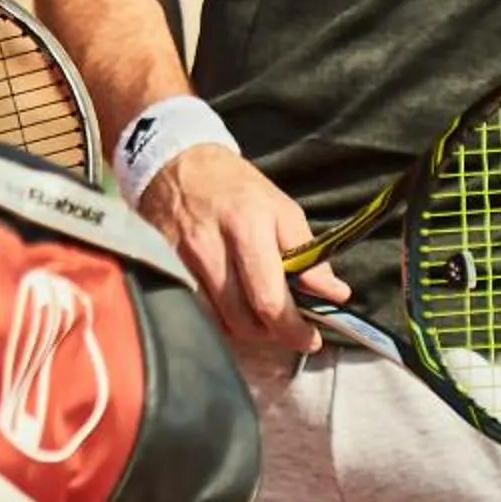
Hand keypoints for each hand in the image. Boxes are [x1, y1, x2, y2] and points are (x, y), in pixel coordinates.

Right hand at [136, 144, 345, 351]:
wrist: (175, 163)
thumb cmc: (235, 187)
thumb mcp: (281, 208)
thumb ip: (308, 254)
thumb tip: (333, 294)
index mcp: (247, 226)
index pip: (269, 298)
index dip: (293, 329)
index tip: (310, 339)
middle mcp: (211, 245)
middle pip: (244, 319)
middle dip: (272, 333)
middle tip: (287, 327)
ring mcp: (183, 260)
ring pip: (220, 321)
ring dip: (247, 329)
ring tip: (262, 316)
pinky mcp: (166, 269)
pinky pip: (199, 312)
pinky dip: (221, 319)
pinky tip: (233, 307)